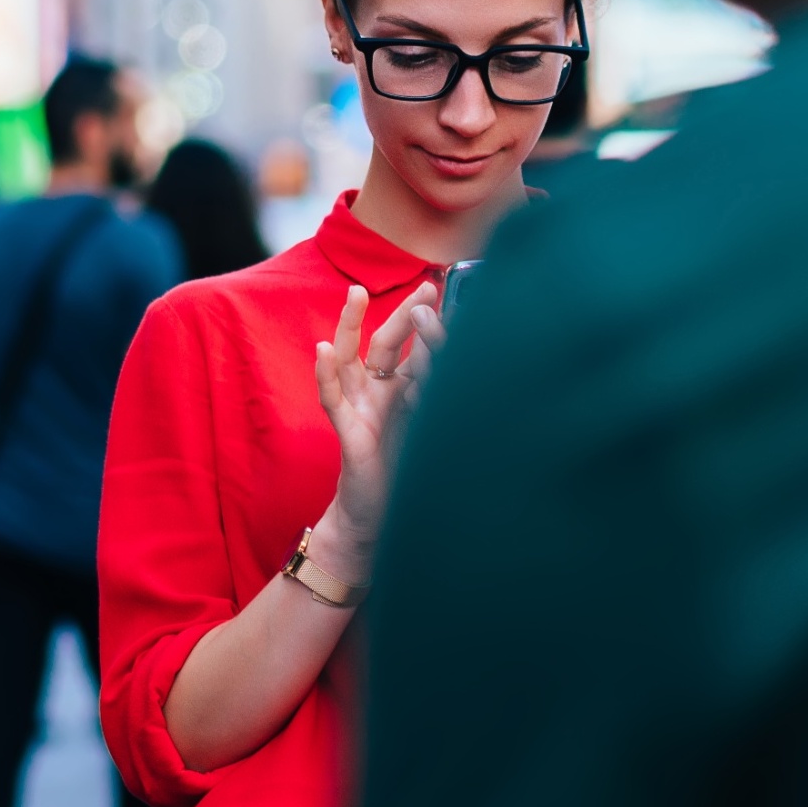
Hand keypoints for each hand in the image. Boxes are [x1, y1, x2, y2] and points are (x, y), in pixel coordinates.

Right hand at [315, 283, 446, 549]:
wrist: (380, 518)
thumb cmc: (406, 473)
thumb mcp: (432, 430)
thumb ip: (442, 400)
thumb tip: (483, 374)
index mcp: (400, 389)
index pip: (416, 347)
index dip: (431, 324)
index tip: (455, 297)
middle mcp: (377, 391)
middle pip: (387, 342)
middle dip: (405, 314)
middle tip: (427, 288)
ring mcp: (359, 407)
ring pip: (350, 358)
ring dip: (349, 325)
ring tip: (354, 294)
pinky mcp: (347, 431)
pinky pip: (332, 398)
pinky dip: (325, 374)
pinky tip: (323, 350)